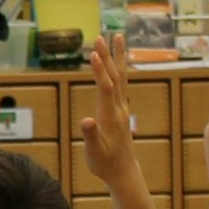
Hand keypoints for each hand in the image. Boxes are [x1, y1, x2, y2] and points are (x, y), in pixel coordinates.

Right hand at [78, 34, 138, 187]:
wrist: (123, 171)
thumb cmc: (105, 164)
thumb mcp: (94, 153)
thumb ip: (90, 136)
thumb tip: (86, 121)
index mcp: (111, 116)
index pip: (106, 88)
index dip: (100, 71)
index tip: (95, 53)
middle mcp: (119, 108)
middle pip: (115, 77)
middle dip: (108, 56)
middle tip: (101, 37)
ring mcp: (122, 108)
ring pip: (121, 77)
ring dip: (118, 57)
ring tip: (117, 37)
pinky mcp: (121, 110)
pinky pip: (121, 83)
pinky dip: (119, 69)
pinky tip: (118, 61)